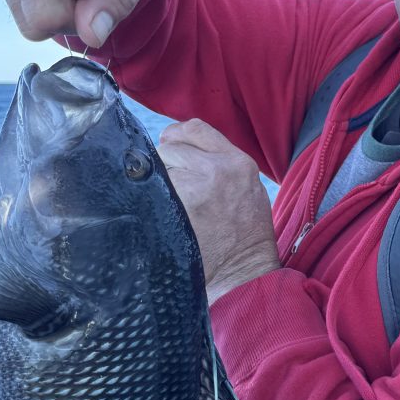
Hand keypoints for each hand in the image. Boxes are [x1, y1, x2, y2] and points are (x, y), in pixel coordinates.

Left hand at [158, 119, 279, 303]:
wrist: (245, 271)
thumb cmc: (246, 234)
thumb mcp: (247, 188)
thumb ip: (221, 164)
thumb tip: (181, 147)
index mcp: (238, 162)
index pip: (196, 128)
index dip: (176, 134)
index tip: (168, 144)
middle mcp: (218, 168)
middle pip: (171, 146)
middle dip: (165, 162)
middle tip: (171, 185)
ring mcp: (196, 187)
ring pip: (159, 168)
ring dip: (159, 182)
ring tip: (174, 204)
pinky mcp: (178, 206)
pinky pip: (154, 191)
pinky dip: (153, 199)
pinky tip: (164, 214)